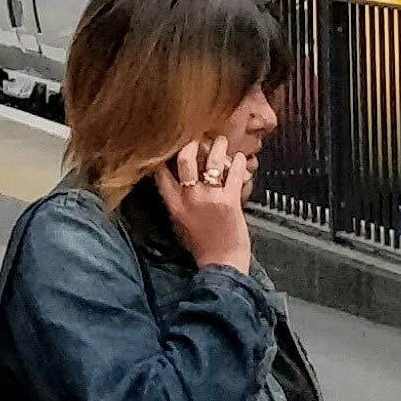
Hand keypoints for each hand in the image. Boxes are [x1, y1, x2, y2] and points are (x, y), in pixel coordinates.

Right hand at [156, 136, 255, 273]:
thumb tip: (178, 177)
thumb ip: (178, 200)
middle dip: (191, 143)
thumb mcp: (180, 222)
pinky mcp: (230, 200)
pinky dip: (238, 162)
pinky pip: (234, 172)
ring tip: (221, 140)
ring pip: (211, 161)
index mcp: (175, 205)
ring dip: (217, 146)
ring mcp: (210, 197)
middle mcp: (190, 198)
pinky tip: (239, 157)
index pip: (161, 173)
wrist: (222, 263)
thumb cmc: (202, 245)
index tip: (170, 143)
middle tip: (197, 137)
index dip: (164, 154)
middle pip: (185, 159)